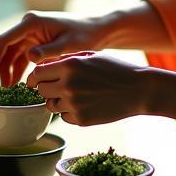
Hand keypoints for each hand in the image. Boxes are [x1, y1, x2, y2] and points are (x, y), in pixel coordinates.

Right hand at [0, 12, 112, 85]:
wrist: (97, 31)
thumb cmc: (84, 35)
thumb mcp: (68, 45)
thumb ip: (49, 51)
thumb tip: (29, 57)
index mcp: (32, 23)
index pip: (5, 40)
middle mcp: (28, 26)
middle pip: (4, 47)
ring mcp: (31, 34)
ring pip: (10, 53)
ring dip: (6, 70)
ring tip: (6, 90)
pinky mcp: (35, 42)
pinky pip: (20, 57)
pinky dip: (16, 70)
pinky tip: (16, 84)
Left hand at [27, 53, 147, 125]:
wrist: (139, 89)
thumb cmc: (114, 69)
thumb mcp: (90, 56)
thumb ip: (65, 60)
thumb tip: (42, 67)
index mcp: (69, 65)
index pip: (37, 73)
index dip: (36, 77)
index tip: (38, 80)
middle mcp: (68, 85)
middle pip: (41, 91)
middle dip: (46, 89)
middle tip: (58, 87)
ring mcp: (74, 104)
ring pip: (51, 106)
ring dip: (57, 101)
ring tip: (75, 95)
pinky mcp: (81, 120)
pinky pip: (64, 117)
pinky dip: (69, 112)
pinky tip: (84, 104)